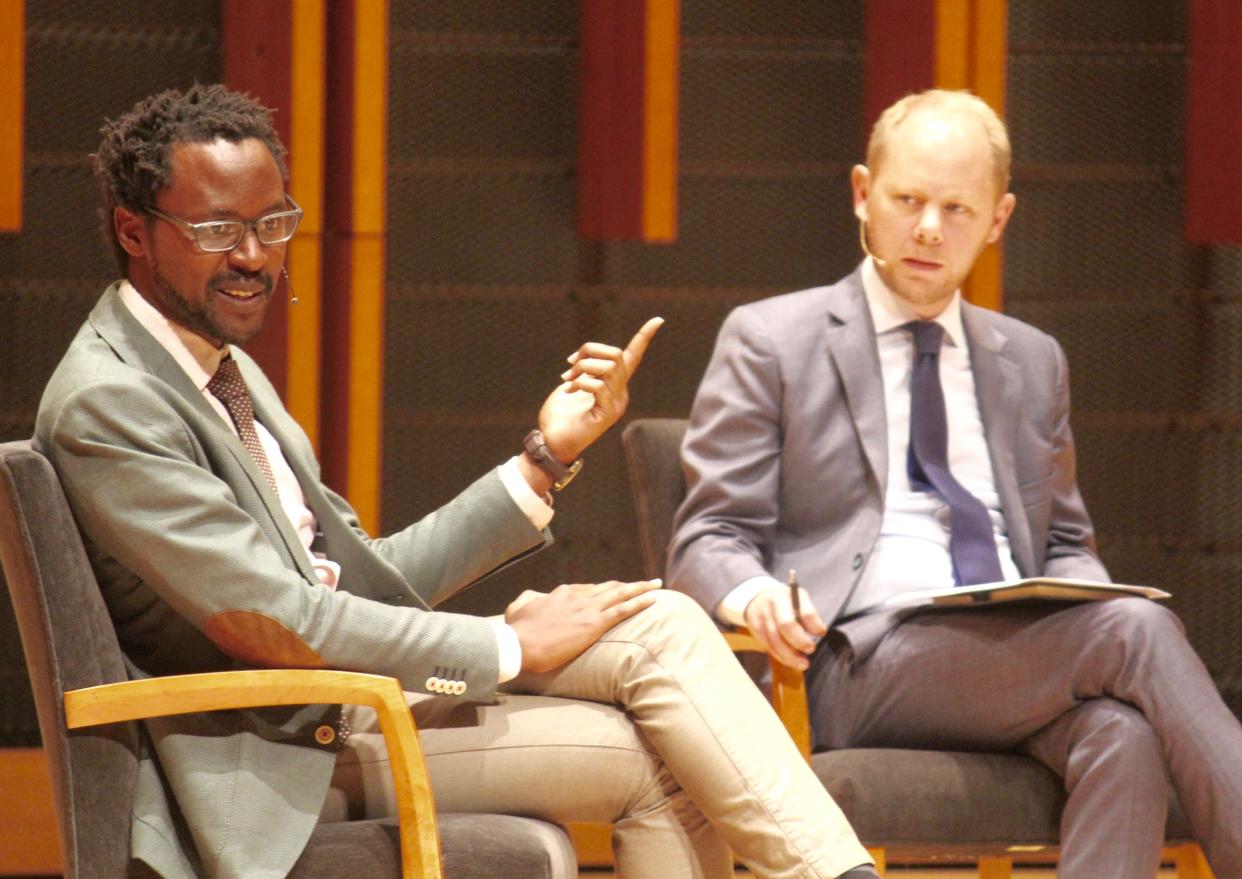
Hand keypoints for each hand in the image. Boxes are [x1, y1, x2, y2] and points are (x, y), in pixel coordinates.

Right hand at [505, 579, 660, 672]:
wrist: (519, 645)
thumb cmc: (516, 631)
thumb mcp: (518, 607)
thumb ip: (530, 598)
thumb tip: (536, 596)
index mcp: (562, 592)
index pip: (588, 589)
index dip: (603, 591)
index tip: (613, 594)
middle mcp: (577, 596)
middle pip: (609, 587)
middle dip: (629, 585)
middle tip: (646, 583)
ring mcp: (587, 609)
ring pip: (620, 593)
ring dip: (641, 588)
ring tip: (656, 585)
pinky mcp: (593, 624)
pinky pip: (623, 609)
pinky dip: (640, 602)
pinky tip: (653, 599)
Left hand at [538, 317, 663, 462]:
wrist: (551, 441)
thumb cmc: (559, 415)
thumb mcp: (572, 384)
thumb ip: (584, 369)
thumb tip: (585, 357)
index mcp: (614, 385)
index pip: (633, 357)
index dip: (644, 337)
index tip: (658, 320)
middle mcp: (620, 393)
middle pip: (616, 355)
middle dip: (590, 351)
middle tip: (569, 364)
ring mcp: (616, 404)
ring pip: (608, 367)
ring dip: (582, 367)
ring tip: (566, 380)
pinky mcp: (608, 414)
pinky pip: (599, 385)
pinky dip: (580, 382)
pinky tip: (569, 391)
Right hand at [742, 583, 825, 670]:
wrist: (755, 598)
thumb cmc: (784, 601)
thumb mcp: (797, 598)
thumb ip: (807, 613)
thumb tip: (819, 632)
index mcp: (787, 596)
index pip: (803, 610)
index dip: (813, 624)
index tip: (822, 633)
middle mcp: (773, 605)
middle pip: (786, 625)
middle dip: (800, 641)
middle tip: (811, 649)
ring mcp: (762, 618)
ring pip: (776, 641)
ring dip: (791, 655)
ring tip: (803, 663)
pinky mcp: (756, 630)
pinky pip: (769, 647)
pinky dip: (781, 656)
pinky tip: (791, 660)